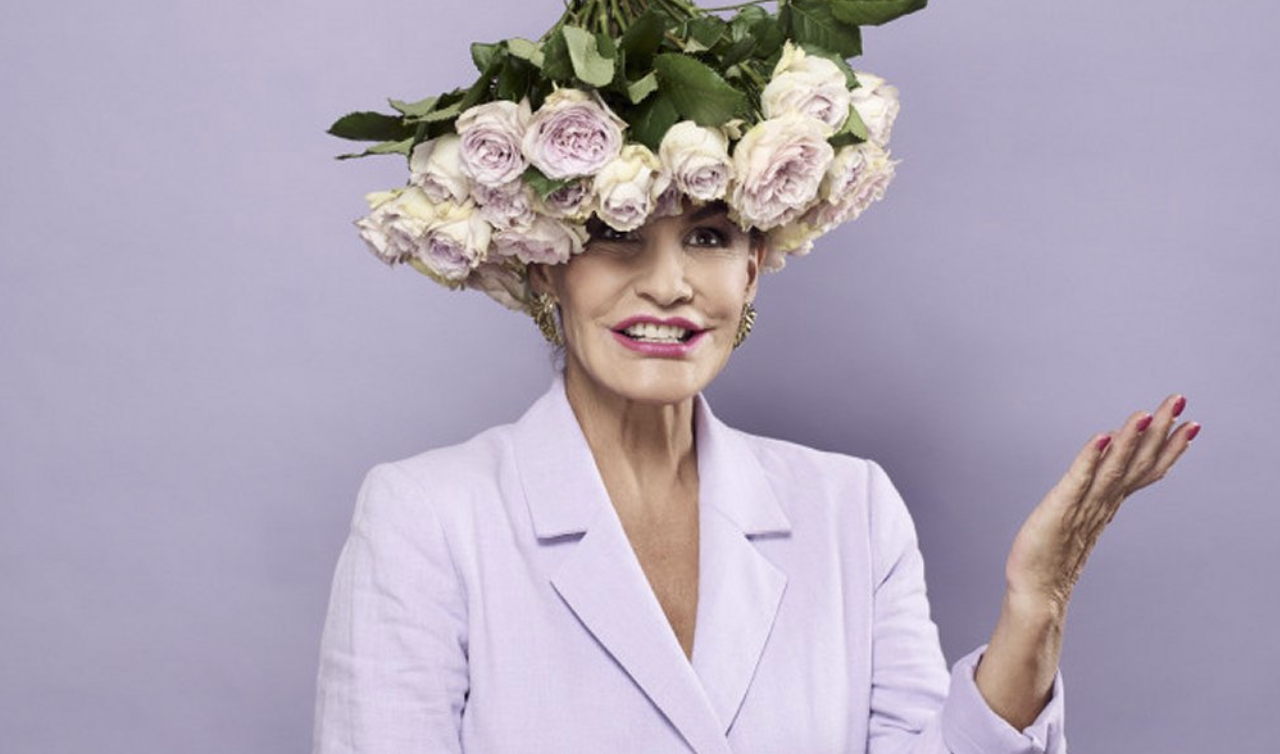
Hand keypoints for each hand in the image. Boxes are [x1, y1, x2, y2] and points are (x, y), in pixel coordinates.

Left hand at [1004, 393, 1200, 614]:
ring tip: (1147, 413)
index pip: (1146, 471)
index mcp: (1109, 504)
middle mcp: (1103, 503)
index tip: (1192, 423)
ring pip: (1115, 467)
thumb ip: (1097, 497)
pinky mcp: (1060, 508)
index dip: (1169, 447)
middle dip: (1160, 430)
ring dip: (1131, 439)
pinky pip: (1079, 478)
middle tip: (1180, 401)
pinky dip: (1091, 457)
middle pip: (1138, 462)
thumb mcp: (1081, 519)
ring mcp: (1084, 506)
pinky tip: (1103, 436)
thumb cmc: (1053, 557)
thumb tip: (1105, 474)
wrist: (1037, 593)